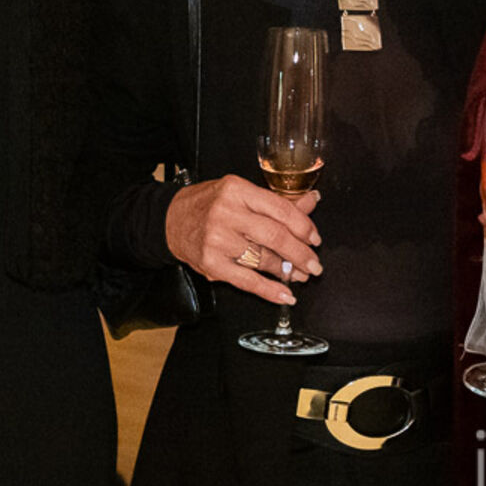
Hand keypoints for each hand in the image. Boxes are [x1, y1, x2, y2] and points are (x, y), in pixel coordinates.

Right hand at [164, 175, 321, 306]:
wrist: (170, 220)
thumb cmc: (208, 205)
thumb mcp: (240, 193)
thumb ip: (275, 201)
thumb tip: (311, 202)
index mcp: (236, 190)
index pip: (280, 209)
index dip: (303, 226)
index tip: (315, 238)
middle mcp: (226, 213)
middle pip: (275, 236)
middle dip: (301, 253)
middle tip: (314, 264)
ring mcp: (217, 240)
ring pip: (263, 259)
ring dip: (287, 271)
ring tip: (299, 275)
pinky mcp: (212, 264)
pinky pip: (247, 281)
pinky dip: (269, 291)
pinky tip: (285, 295)